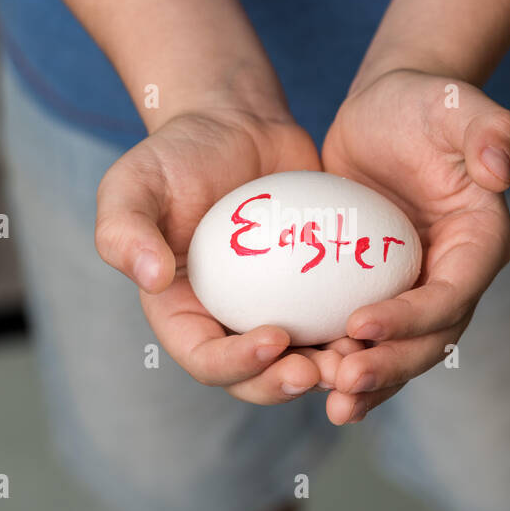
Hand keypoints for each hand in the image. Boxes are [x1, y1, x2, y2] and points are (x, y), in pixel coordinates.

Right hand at [96, 107, 350, 402]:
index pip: (205, 359)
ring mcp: (273, 311)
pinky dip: (357, 331)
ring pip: (302, 360)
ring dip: (330, 371)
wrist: (236, 125)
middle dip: (286, 385)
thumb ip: (124, 231)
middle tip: (320, 370)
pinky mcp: (312, 292)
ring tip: (358, 357)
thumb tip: (152, 279)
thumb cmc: (177, 153)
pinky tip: (385, 322)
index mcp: (181, 315)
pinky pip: (335, 321)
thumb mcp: (133, 183)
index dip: (237, 365)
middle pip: (256, 377)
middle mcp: (226, 324)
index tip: (275, 340)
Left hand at [319, 68, 509, 423]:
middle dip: (390, 367)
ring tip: (333, 403)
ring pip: (402, 354)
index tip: (360, 324)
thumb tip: (501, 170)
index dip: (411, 318)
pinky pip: (369, 342)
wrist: (386, 113)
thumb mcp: (454, 104)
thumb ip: (488, 129)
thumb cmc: (421, 103)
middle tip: (343, 382)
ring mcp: (419, 292)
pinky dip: (346, 367)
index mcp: (481, 244)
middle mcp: (455, 278)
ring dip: (371, 384)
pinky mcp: (383, 295)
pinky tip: (310, 384)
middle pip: (431, 341)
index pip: (452, 295)